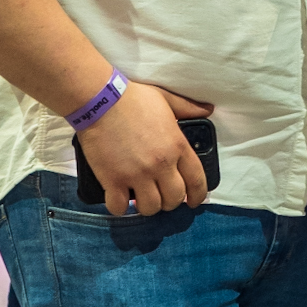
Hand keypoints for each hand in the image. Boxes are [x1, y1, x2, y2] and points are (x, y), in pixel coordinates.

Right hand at [78, 82, 213, 216]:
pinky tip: (119, 200)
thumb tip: (207, 110)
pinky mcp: (113, 179)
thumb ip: (188, 108)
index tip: (193, 201)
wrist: (99, 99)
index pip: (196, 180)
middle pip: (174, 199)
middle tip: (161, 196)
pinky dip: (119, 208)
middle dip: (170, 201)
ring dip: (147, 206)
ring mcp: (136, 174)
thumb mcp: (166, 99)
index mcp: (177, 146)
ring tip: (140, 198)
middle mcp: (160, 164)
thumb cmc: (132, 98)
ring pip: (150, 207)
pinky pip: (120, 207)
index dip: (197, 196)